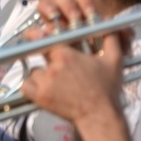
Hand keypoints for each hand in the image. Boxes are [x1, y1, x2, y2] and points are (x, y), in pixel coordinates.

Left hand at [22, 0, 127, 124]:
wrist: (100, 116)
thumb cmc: (107, 89)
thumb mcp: (114, 61)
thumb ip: (110, 38)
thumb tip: (111, 23)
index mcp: (66, 54)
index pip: (45, 39)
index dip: (42, 38)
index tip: (40, 38)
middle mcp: (53, 66)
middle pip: (39, 55)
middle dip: (47, 59)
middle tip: (58, 68)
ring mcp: (45, 82)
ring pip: (34, 71)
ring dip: (41, 75)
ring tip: (56, 83)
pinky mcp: (40, 97)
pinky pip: (26, 86)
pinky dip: (31, 88)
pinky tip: (43, 90)